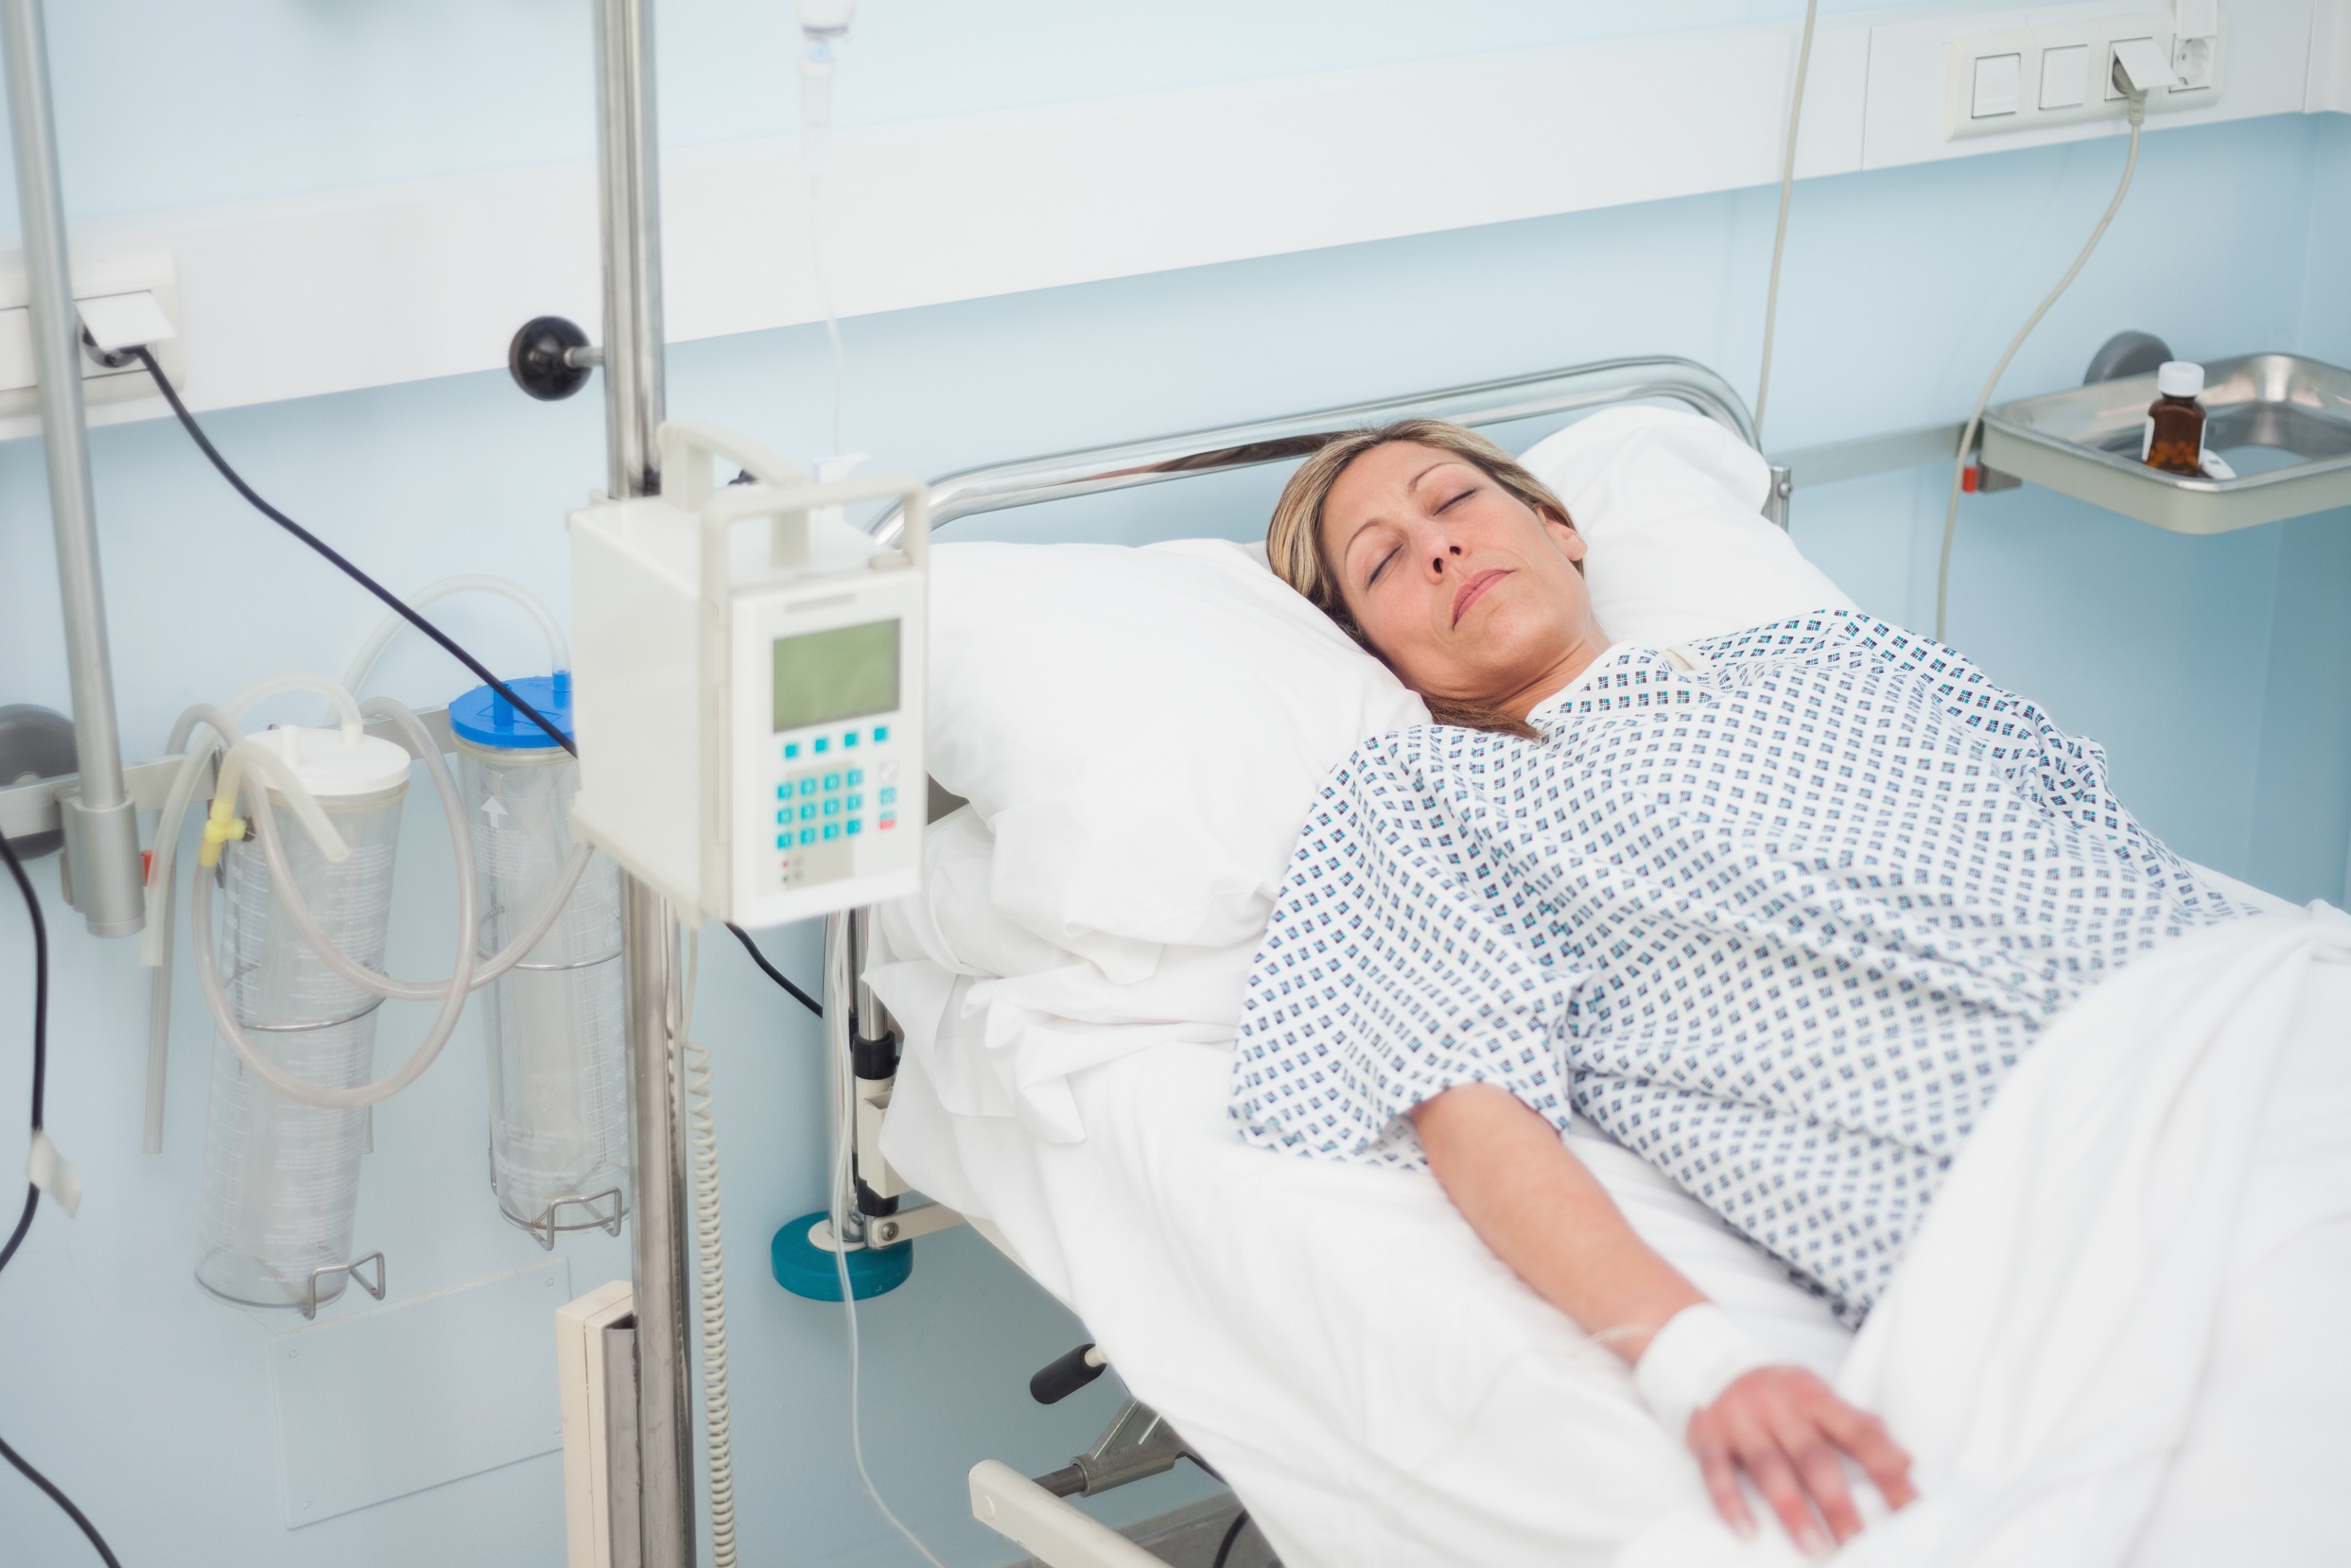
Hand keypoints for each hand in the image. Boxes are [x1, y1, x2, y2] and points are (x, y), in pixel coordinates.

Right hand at [1685, 1366, 1915, 1554]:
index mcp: (1814, 1397)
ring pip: (1770, 1468)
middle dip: (1839, 1504)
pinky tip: (1748, 1533)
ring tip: (1815, 1548)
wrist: (1706, 1357)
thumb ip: (1856, 1425)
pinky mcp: (1707, 1434)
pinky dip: (1731, 1503)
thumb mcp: (1816, 1395)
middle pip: (1814, 1457)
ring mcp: (1741, 1420)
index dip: (1887, 1471)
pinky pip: (1716, 1471)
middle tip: (1859, 1543)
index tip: (1910, 1510)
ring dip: (1793, 1510)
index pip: (1859, 1434)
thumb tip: (1906, 1461)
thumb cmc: (1775, 1391)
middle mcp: (1779, 1407)